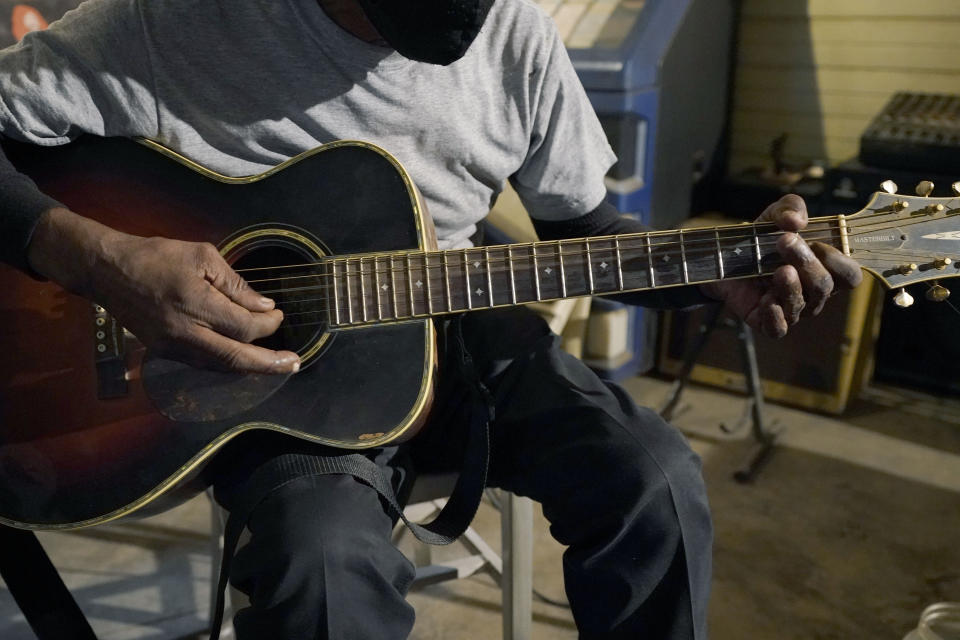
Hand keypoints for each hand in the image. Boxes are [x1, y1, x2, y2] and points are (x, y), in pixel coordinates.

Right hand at [28, 208, 299, 373]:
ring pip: (219, 366)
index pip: (244, 326)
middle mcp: (184, 333)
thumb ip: (236, 285)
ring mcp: (172, 347)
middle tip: (294, 364)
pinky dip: (227, 363)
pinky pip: (203, 364)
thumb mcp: (202, 256)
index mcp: (196, 304)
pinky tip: (243, 359)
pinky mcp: (163, 352)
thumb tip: (264, 307)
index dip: (268, 325)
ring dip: (250, 367)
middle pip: (235, 358)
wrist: (106, 270)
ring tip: (275, 365)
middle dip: (269, 363)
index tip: (279, 315)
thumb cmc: (157, 256)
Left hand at [700, 195, 862, 337]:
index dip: (838, 261)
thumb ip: (791, 208)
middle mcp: (812, 294)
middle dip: (808, 263)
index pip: (849, 276)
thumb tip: (796, 220)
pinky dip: (775, 317)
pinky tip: (766, 301)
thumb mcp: (776, 214)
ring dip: (791, 285)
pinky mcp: (765, 321)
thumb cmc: (761, 237)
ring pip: (802, 306)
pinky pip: (778, 329)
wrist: (723, 256)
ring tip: (778, 269)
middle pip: (824, 287)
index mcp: (824, 270)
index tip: (816, 242)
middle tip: (785, 241)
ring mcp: (790, 309)